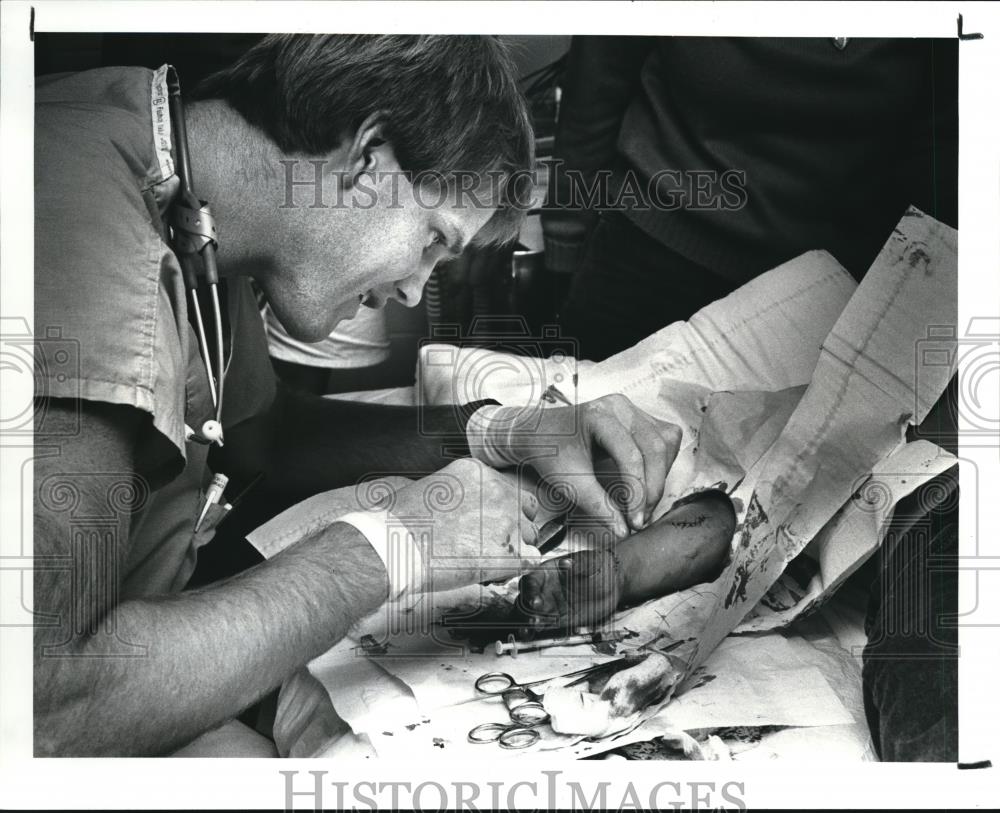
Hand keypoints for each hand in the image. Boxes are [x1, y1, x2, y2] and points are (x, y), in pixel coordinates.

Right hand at [389, 459, 540, 592]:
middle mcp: (498, 491)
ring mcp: (507, 522)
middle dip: (513, 526)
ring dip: (514, 550)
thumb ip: (459, 493)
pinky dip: (518, 569)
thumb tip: (464, 510)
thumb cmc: (400, 522)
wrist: (393, 546)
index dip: (498, 510)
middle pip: (525, 509)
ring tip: (485, 560)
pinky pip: (531, 562)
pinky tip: (496, 573)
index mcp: (478, 472)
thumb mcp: (431, 487)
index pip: (506, 489)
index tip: (486, 523)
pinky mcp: (509, 553)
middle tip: (489, 543)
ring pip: (530, 537)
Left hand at [506, 394, 681, 538]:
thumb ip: (598, 506)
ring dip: (660, 477)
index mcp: (599, 415)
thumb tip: (623, 531)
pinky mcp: (638, 418)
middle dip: (652, 488)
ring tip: (642, 505)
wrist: (537, 434)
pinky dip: (660, 465)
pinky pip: (663, 440)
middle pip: (655, 447)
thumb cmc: (549, 452)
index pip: (631, 455)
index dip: (637, 491)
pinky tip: (646, 483)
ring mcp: (631, 409)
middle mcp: (619, 406)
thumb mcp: (569, 483)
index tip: (634, 521)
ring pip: (665, 444)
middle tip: (641, 518)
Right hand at [516, 548, 623, 633]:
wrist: (612, 584)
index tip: (534, 600)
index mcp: (547, 572)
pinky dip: (534, 631)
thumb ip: (579, 563)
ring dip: (527, 622)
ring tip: (530, 630)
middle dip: (526, 611)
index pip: (531, 581)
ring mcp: (550, 606)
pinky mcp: (558, 620)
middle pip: (526, 600)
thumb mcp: (590, 562)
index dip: (530, 590)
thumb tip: (566, 563)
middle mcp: (544, 589)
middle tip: (534, 620)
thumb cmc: (597, 567)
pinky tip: (530, 636)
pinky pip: (543, 626)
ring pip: (530, 614)